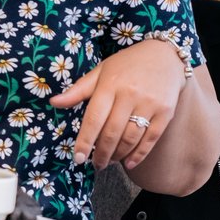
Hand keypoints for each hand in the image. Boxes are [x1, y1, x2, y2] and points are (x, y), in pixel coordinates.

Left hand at [49, 40, 186, 170]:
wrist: (164, 55)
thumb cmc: (126, 65)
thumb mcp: (99, 72)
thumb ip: (77, 90)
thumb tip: (53, 103)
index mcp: (109, 86)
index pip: (93, 118)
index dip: (85, 141)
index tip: (78, 157)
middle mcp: (129, 96)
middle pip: (112, 132)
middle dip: (101, 153)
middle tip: (94, 164)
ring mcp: (149, 105)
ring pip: (131, 138)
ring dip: (118, 155)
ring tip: (108, 162)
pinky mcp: (166, 112)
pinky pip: (151, 138)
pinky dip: (139, 154)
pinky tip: (129, 163)